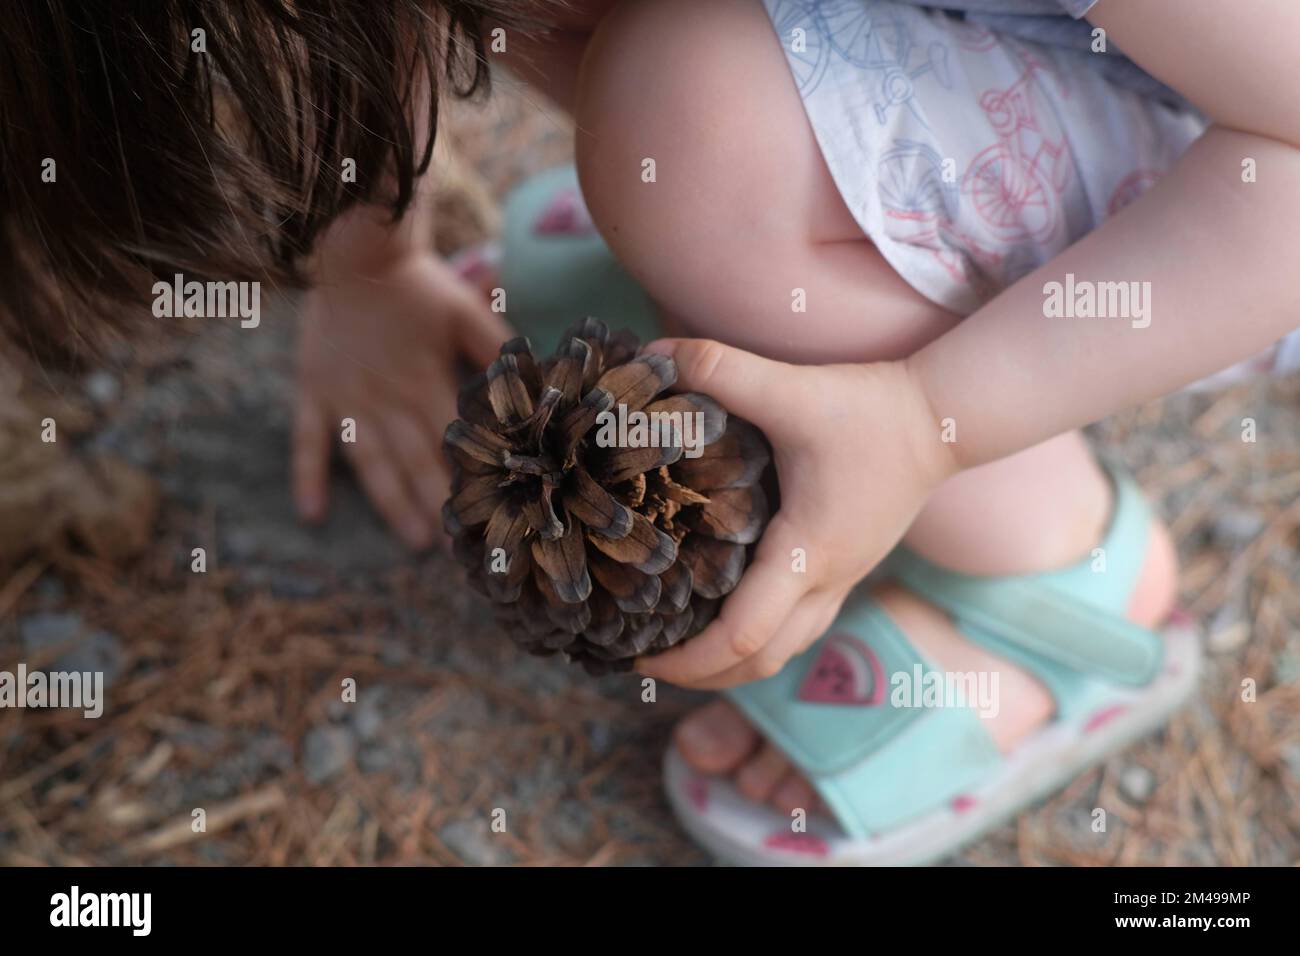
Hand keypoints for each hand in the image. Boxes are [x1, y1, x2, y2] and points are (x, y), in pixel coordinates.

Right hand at [294, 254, 509, 548]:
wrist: (355, 250)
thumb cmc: (418, 285)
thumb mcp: (467, 312)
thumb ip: (499, 349)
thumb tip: (540, 380)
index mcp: (425, 382)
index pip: (453, 442)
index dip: (472, 479)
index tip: (491, 515)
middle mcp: (386, 399)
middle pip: (416, 462)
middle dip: (438, 507)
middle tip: (458, 552)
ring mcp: (347, 400)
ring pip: (371, 463)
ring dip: (391, 503)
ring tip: (411, 542)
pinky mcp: (315, 393)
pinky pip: (308, 441)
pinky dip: (308, 477)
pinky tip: (313, 514)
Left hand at [636, 339, 958, 688]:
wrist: (942, 420)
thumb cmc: (870, 411)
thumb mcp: (792, 389)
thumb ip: (722, 370)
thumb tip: (653, 359)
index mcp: (807, 553)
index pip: (742, 637)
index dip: (686, 660)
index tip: (637, 657)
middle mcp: (826, 582)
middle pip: (757, 664)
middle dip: (698, 675)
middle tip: (643, 660)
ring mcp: (841, 582)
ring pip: (781, 653)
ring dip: (728, 665)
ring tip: (677, 650)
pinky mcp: (846, 570)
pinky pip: (796, 630)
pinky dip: (756, 641)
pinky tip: (724, 617)